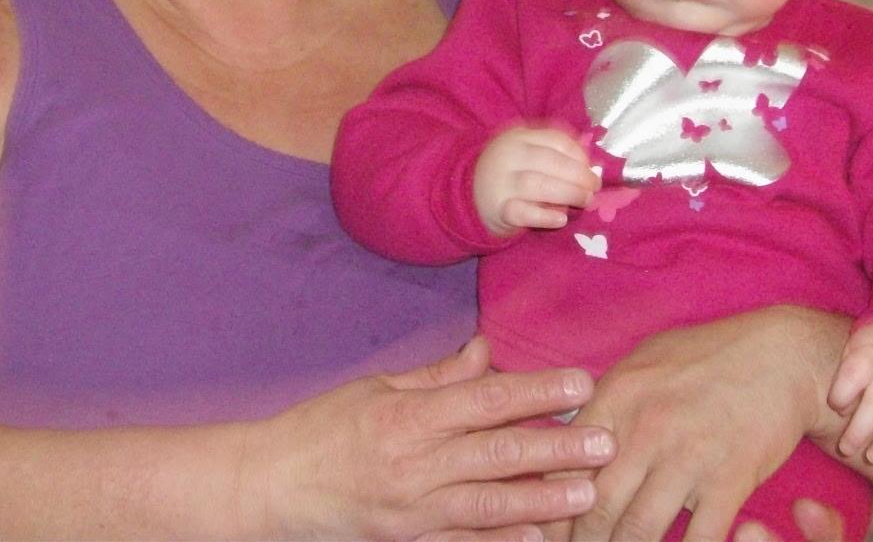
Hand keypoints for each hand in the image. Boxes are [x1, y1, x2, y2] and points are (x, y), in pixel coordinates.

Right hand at [262, 336, 614, 541]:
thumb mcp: (376, 389)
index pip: (485, 400)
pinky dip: (501, 540)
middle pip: (496, 453)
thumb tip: (486, 351)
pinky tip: (537, 536)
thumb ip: (437, 376)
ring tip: (587, 492)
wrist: (267, 487)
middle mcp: (413, 463)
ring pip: (487, 503)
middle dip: (555, 448)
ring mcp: (410, 509)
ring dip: (542, 499)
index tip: (580, 383)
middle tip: (605, 441)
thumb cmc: (320, 430)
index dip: (536, 392)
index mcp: (407, 416)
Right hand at [474, 125, 598, 233]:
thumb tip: (590, 166)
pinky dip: (545, 217)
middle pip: (549, 161)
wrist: (469, 195)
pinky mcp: (498, 210)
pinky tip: (561, 219)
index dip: (578, 153)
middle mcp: (508, 156)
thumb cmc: (510, 173)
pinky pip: (522, 213)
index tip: (591, 167)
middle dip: (578, 174)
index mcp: (518, 137)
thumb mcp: (526, 152)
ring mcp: (501, 183)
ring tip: (584, 200)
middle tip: (594, 187)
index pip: (554, 139)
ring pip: (537, 184)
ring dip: (567, 193)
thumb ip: (554, 154)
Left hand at [564, 306, 845, 541]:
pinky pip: (697, 539)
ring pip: (638, 533)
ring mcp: (688, 456)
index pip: (566, 468)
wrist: (782, 354)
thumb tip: (566, 437)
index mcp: (617, 397)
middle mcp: (646, 427)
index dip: (550, 513)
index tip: (545, 535)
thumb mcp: (645, 364)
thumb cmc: (709, 356)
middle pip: (596, 510)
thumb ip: (605, 405)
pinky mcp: (729, 480)